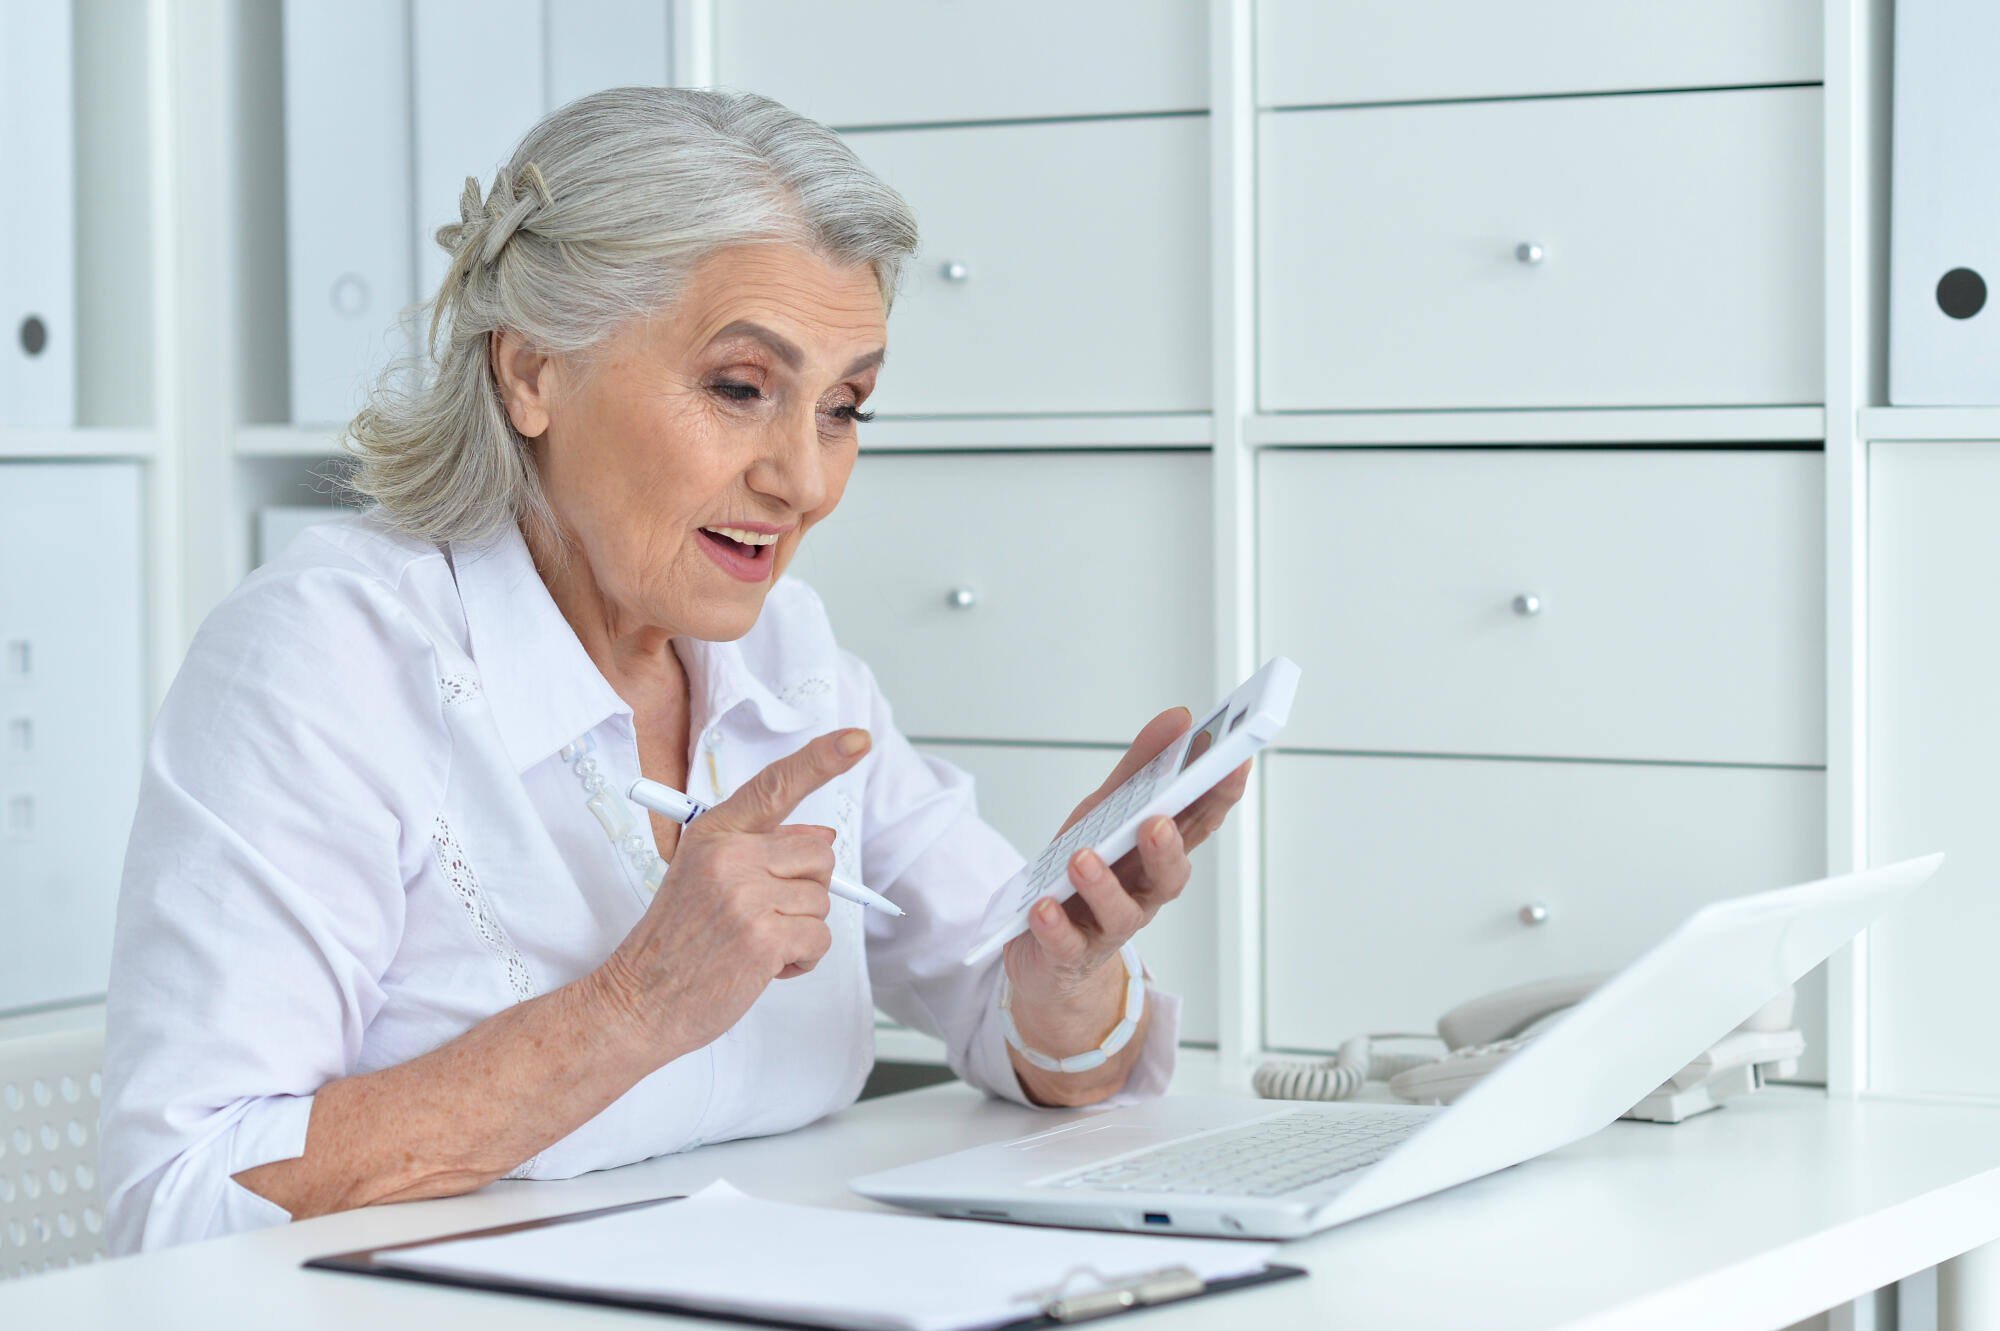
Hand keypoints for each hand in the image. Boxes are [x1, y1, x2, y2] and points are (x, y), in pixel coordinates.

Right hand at [589, 728, 870, 1068]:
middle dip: (806, 889)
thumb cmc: (677, 942)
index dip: (823, 759)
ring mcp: (746, 895)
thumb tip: (824, 834)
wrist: (638, 1001)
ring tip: (751, 943)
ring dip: (799, 930)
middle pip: (820, 853)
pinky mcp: (763, 937)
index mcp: (715, 833)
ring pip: (822, 901)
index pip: (776, 784)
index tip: (860, 738)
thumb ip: (762, 850)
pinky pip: (819, 939)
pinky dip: (800, 960)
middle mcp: (730, 855)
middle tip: (762, 915)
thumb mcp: (706, 877)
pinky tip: (761, 967)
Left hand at [1002, 707, 1250, 1007]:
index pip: (1197, 824)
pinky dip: (1055, 926)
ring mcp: (1106, 927)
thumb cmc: (1080, 874)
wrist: (1044, 954)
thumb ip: (1140, 768)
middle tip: (1157, 822)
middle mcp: (1141, 893)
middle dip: (1167, 849)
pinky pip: (1065, 943)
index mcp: (1155, 855)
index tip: (1234, 763)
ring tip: (1083, 858)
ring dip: (1104, 885)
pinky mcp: (1068, 953)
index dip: (1219, 796)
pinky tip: (1043, 906)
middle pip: (1168, 876)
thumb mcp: (1104, 812)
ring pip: (1120, 912)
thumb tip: (1181, 719)